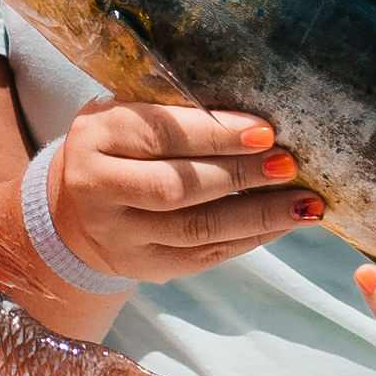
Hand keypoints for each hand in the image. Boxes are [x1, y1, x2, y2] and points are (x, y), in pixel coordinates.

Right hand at [31, 103, 323, 291]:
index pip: (158, 134)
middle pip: (176, 187)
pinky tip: (282, 224)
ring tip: (304, 202)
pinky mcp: (144, 267)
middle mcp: (98, 190)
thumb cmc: (116, 147)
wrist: (71, 211)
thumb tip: (254, 116)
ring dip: (257, 215)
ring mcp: (119, 237)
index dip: (215, 135)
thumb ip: (172, 109)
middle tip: (290, 165)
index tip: (265, 131)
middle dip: (241, 176)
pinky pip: (204, 257)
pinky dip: (249, 239)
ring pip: (196, 230)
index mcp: (95, 138)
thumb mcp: (125, 113)